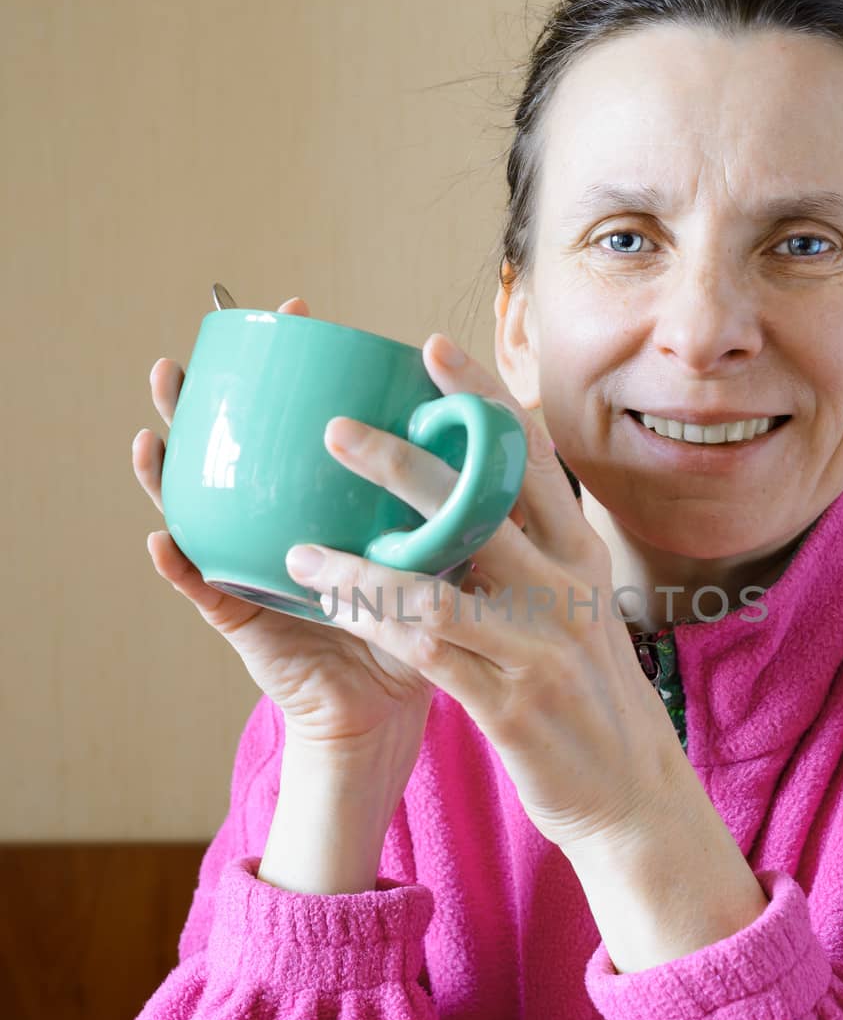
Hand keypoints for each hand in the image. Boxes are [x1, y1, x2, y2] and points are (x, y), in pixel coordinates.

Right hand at [131, 299, 520, 768]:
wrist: (397, 709)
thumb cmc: (430, 627)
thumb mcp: (451, 551)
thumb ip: (467, 495)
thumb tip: (513, 420)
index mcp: (326, 500)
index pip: (295, 419)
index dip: (291, 367)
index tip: (299, 310)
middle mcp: (280, 521)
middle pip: (233, 447)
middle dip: (205, 400)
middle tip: (196, 352)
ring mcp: (253, 566)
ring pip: (200, 506)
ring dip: (168, 468)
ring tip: (153, 427)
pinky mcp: (246, 620)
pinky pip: (208, 591)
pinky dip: (182, 567)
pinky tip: (163, 539)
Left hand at [283, 335, 682, 852]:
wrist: (632, 794)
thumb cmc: (589, 694)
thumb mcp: (578, 608)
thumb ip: (532, 553)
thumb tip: (471, 498)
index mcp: (581, 553)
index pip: (531, 457)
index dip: (483, 399)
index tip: (433, 349)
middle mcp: (565, 587)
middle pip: (481, 504)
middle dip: (406, 461)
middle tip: (336, 430)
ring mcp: (538, 644)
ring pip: (440, 582)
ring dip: (364, 557)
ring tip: (301, 543)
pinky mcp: (510, 702)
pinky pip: (426, 651)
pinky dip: (372, 622)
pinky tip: (330, 607)